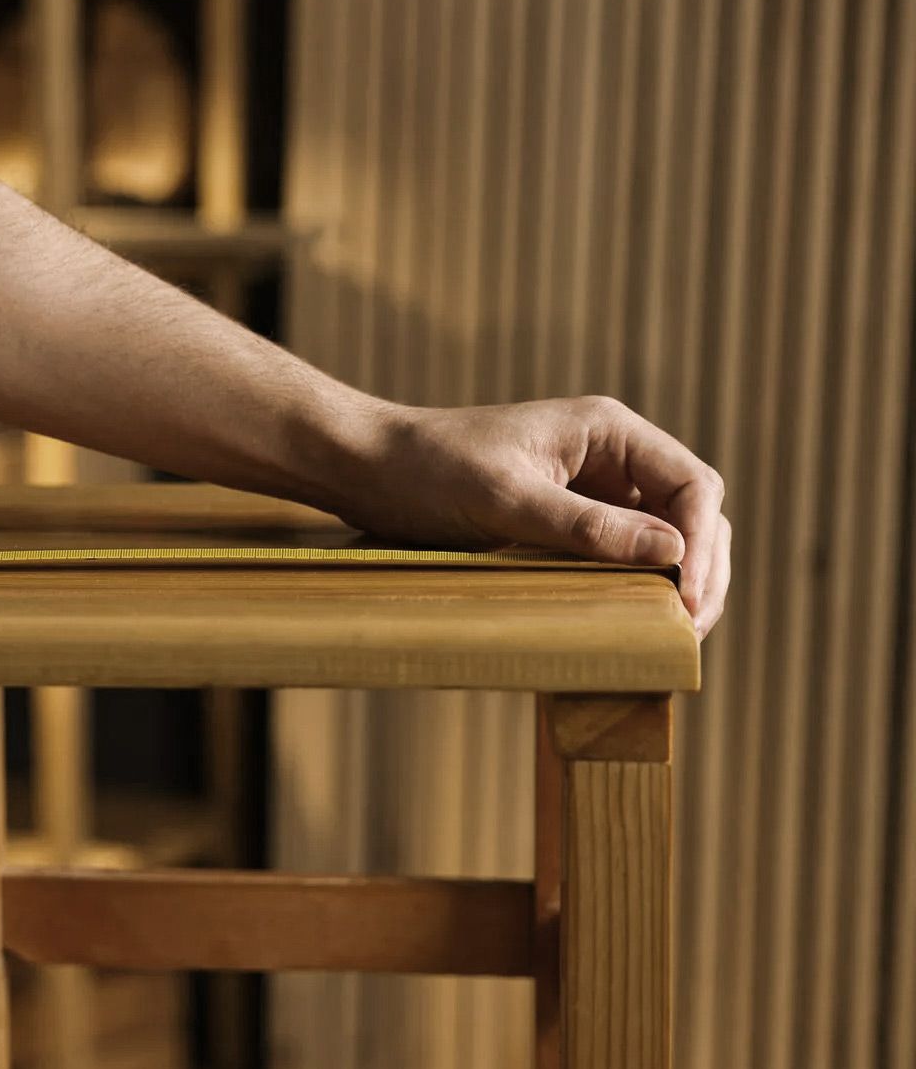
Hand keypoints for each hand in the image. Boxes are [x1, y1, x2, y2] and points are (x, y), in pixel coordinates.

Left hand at [330, 396, 729, 637]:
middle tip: (690, 631)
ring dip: (676, 583)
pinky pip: (618, 555)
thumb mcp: (506, 499)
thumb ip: (586, 526)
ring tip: (674, 637)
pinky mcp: (563, 522)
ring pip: (661, 539)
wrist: (368, 468)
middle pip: (688, 514)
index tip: (686, 597)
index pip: (691, 484)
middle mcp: (608, 457)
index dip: (700, 543)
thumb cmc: (430, 470)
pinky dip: (635, 587)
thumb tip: (672, 552)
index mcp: (607, 431)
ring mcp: (589, 491)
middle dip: (701, 570)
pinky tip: (634, 624)